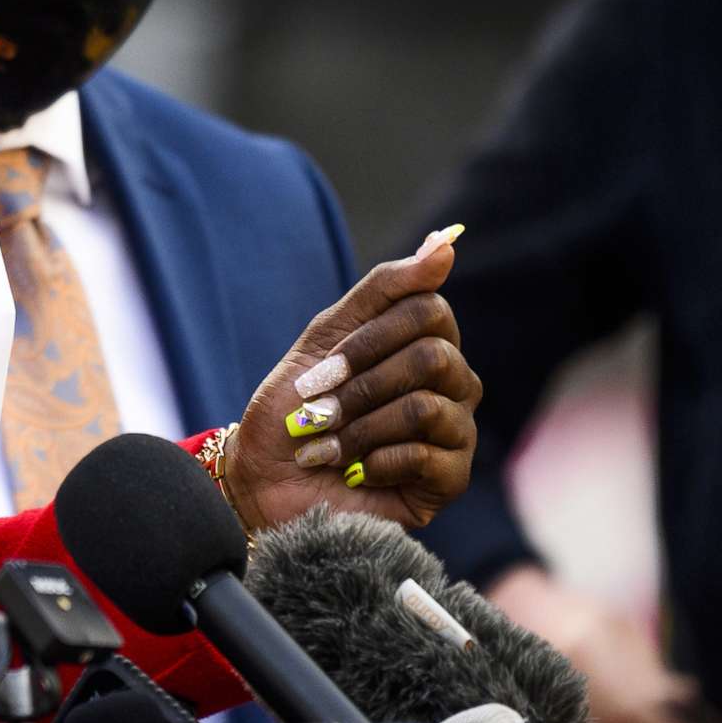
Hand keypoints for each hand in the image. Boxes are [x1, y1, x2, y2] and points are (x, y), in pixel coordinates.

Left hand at [221, 229, 480, 530]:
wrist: (265, 479)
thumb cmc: (294, 407)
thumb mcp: (325, 338)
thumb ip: (384, 289)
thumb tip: (446, 241)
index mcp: (425, 343)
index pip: (429, 310)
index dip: (369, 339)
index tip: (319, 371)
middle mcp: (452, 384)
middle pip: (433, 357)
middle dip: (360, 386)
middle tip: (317, 412)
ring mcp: (457, 432)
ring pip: (427, 407)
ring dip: (359, 427)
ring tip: (323, 446)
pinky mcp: (450, 481)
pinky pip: (430, 457)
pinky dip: (374, 462)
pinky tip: (353, 472)